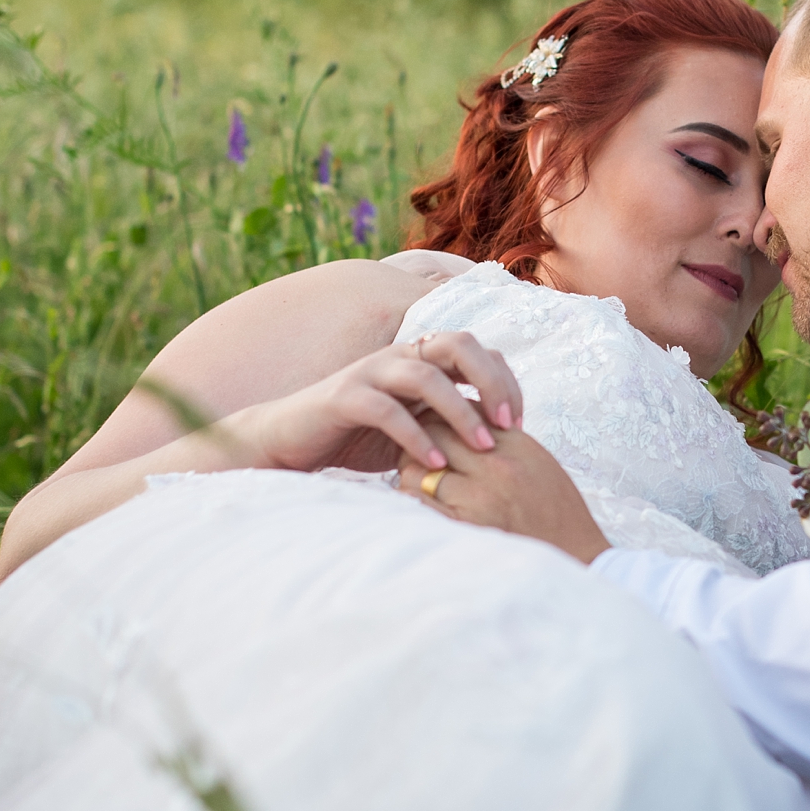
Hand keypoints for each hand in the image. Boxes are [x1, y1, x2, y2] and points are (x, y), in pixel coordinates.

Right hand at [229, 332, 523, 476]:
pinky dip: (416, 438)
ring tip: (483, 447)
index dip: (505, 380)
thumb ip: (448, 420)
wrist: (289, 442)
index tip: (520, 423)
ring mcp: (369, 372)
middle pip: (458, 344)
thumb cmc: (359, 437)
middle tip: (511, 424)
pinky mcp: (343, 397)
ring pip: (425, 375)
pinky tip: (436, 466)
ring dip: (460, 411)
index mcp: (419, 358)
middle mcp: (398, 356)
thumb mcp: (414, 427)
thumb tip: (506, 438)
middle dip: (492, 381)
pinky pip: (386, 411)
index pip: (477, 351)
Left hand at [398, 417, 609, 563]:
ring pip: (417, 470)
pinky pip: (418, 507)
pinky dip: (410, 504)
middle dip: (418, 440)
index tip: (434, 429)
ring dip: (410, 474)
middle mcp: (496, 466)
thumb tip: (463, 421)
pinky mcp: (467, 528)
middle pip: (433, 434)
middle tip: (415, 454)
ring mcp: (480, 498)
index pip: (460, 412)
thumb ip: (500, 439)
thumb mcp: (535, 460)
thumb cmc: (556, 510)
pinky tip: (414, 507)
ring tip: (418, 484)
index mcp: (514, 444)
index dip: (440, 417)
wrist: (577, 555)